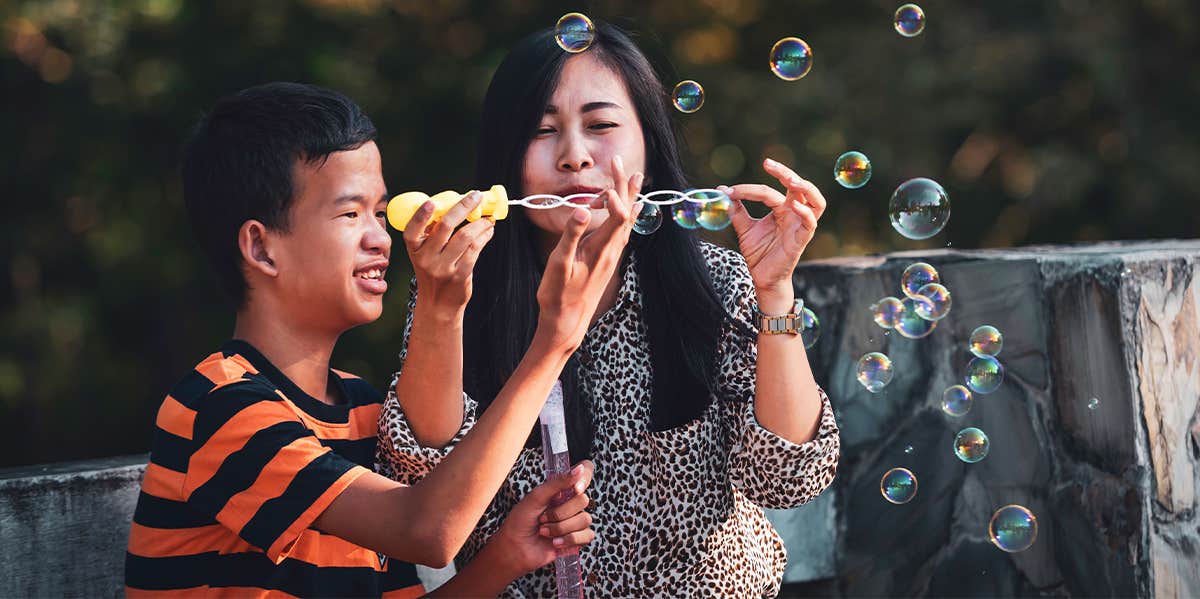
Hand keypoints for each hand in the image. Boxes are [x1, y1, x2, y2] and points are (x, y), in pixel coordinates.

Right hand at [402, 191, 494, 316]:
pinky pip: (475, 250)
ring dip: (480, 223)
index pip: (412, 230)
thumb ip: (435, 233)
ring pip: (465, 236)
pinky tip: (488, 231)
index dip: (421, 216)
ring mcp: (443, 268)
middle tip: (476, 196)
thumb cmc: (434, 271)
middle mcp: (426, 258)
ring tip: (488, 218)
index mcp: (414, 249)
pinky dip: (484, 236)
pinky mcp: (459, 275)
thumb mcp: (426, 253)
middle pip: (445, 226)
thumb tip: (460, 205)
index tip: (431, 203)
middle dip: (463, 207)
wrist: (438, 304)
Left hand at [489, 461, 595, 577]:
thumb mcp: (536, 497)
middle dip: (560, 513)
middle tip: (542, 518)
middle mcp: (570, 504)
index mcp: (561, 490)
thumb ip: (558, 482)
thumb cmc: (520, 520)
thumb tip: (579, 469)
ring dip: (561, 528)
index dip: (585, 479)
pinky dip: (569, 539)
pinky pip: (588, 535)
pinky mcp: (577, 539)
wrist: (514, 548)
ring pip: (585, 519)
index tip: (575, 489)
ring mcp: (574, 521)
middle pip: (583, 500)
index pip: (585, 473)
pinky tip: (555, 542)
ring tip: (544, 531)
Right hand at [535, 156, 640, 349]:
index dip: (617, 192)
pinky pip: (622, 232)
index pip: (618, 214)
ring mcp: (611, 257)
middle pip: (626, 214)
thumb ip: (571, 235)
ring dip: (629, 199)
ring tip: (634, 180)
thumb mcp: (560, 264)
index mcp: (601, 249)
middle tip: (620, 163)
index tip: (609, 173)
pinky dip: (625, 216)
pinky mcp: (607, 261)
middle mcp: (612, 251)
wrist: (567, 322)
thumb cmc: (559, 295)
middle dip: (625, 187)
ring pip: (626, 222)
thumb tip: (583, 209)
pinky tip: (629, 213)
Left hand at [722, 158, 827, 311]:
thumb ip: (736, 209)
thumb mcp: (744, 228)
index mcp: (782, 209)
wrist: (762, 278)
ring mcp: (800, 226)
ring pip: (816, 201)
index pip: (770, 190)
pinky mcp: (802, 240)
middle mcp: (794, 214)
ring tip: (790, 180)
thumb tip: (721, 190)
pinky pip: (811, 223)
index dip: (749, 189)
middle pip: (799, 186)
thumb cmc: (759, 253)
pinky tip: (793, 206)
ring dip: (806, 187)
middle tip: (768, 163)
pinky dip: (805, 212)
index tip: (729, 190)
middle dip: (785, 172)